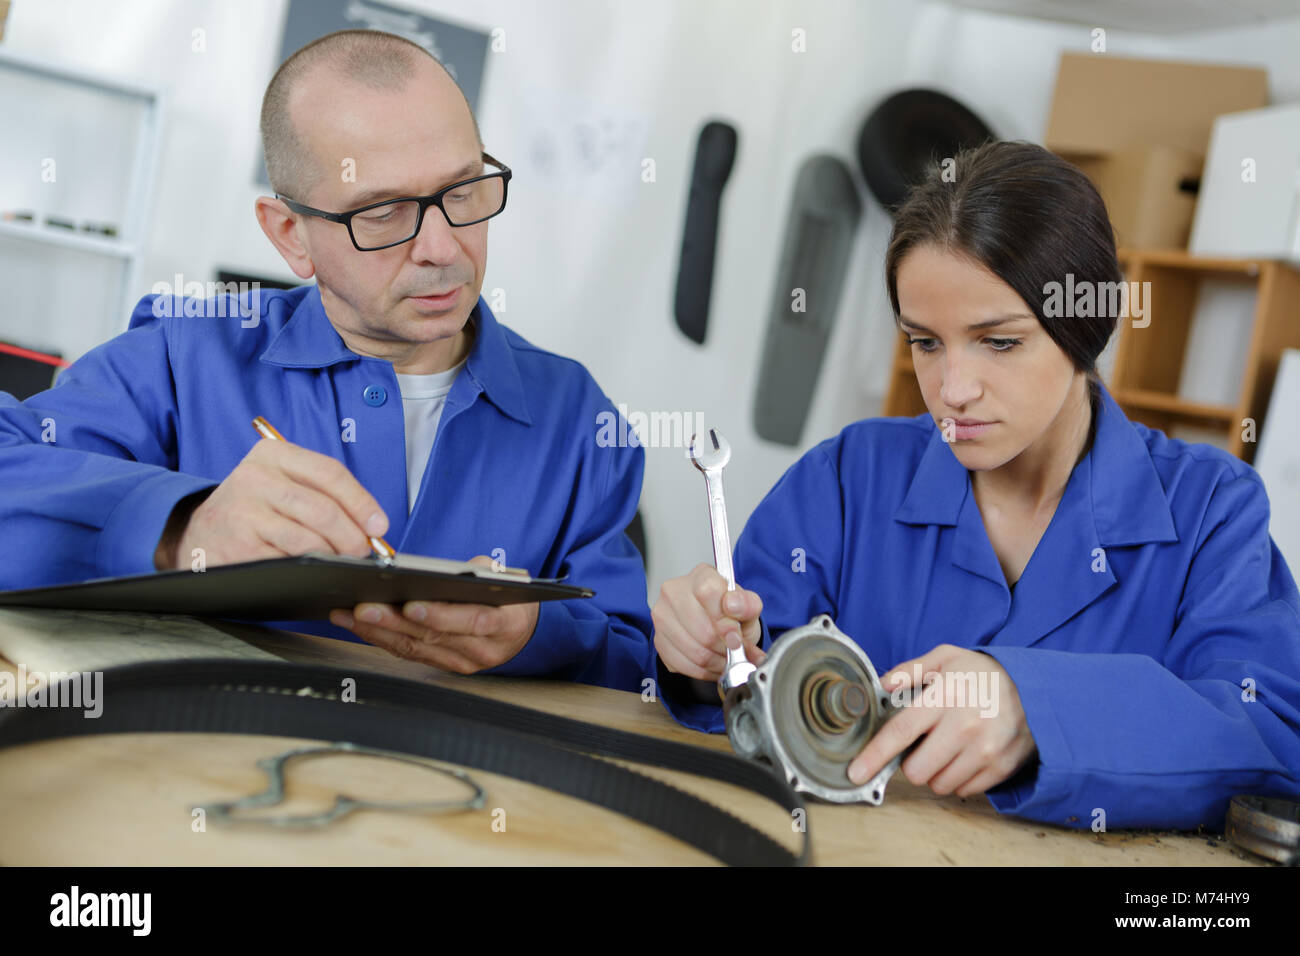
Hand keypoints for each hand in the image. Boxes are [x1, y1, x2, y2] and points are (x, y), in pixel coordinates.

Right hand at [154, 438, 386, 569]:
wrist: (198, 534)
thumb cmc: (255, 510)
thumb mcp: (282, 484)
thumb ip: (322, 494)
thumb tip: (371, 525)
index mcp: (273, 454)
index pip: (330, 473)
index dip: (361, 501)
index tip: (379, 524)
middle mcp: (255, 477)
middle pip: (322, 509)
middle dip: (352, 536)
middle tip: (363, 551)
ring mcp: (243, 512)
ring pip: (308, 539)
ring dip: (333, 556)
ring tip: (342, 562)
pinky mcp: (237, 546)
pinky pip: (287, 561)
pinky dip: (308, 570)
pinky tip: (313, 571)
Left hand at [329, 556, 539, 672]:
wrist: (520, 629)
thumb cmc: (507, 597)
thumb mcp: (502, 577)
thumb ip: (474, 573)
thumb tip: (434, 573)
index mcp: (504, 624)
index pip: (472, 622)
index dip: (440, 615)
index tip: (410, 605)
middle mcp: (483, 649)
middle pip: (434, 637)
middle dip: (394, 622)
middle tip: (363, 608)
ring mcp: (463, 662)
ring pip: (415, 649)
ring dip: (378, 632)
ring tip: (350, 614)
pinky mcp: (444, 666)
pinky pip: (409, 654)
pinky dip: (381, 640)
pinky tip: (359, 626)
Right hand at [652, 563, 765, 679]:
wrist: (715, 625)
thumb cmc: (730, 614)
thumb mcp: (748, 607)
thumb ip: (747, 605)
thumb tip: (734, 606)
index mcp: (701, 576)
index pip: (708, 592)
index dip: (725, 621)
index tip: (736, 636)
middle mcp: (675, 591)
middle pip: (703, 630)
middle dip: (725, 648)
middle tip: (736, 652)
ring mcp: (663, 616)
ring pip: (694, 651)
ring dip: (716, 663)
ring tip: (726, 659)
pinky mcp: (658, 640)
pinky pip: (683, 664)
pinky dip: (703, 671)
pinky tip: (712, 664)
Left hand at [847, 644, 1036, 796]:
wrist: (1037, 689)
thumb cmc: (984, 673)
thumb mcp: (947, 658)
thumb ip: (910, 670)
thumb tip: (882, 685)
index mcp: (946, 696)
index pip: (901, 732)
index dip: (874, 755)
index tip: (856, 772)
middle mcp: (965, 726)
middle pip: (916, 769)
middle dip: (911, 762)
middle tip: (923, 744)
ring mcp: (985, 750)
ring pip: (938, 783)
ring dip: (935, 771)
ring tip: (948, 746)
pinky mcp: (1001, 767)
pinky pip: (963, 789)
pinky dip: (958, 777)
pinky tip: (966, 754)